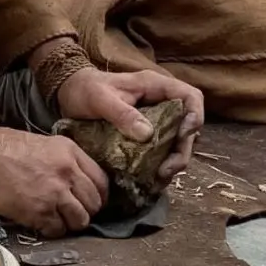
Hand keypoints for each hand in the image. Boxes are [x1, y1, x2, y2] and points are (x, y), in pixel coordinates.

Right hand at [0, 127, 109, 236]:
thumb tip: (75, 181)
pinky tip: (41, 223)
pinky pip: (58, 230)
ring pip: (80, 220)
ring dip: (71, 223)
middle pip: (94, 203)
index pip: (101, 181)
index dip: (99, 196)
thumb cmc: (5, 147)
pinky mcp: (39, 212)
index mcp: (70, 152)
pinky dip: (52, 230)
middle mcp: (67, 172)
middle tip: (73, 213)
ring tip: (58, 219)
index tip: (91, 201)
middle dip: (86, 211)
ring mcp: (54, 193)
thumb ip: (64, 160)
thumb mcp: (44, 144)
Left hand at [54, 68, 204, 183]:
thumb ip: (122, 114)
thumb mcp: (100, 99)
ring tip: (160, 178)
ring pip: (178, 141)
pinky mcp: (147, 134)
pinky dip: (161, 164)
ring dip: (174, 160)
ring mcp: (156, 119)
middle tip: (167, 170)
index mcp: (155, 86)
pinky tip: (152, 179)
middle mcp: (161, 102)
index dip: (195, 116)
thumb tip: (147, 134)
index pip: (191, 97)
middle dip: (183, 150)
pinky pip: (163, 150)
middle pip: (189, 125)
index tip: (185, 136)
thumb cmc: (85, 90)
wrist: (70, 93)